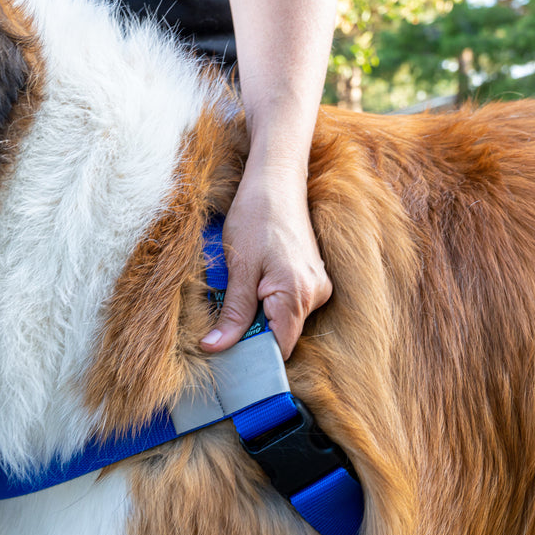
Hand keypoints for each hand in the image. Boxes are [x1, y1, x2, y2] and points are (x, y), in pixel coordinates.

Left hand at [199, 161, 331, 358]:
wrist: (277, 180)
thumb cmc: (256, 216)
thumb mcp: (238, 268)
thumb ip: (233, 313)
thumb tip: (215, 347)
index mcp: (298, 294)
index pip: (280, 348)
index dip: (254, 354)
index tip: (229, 354)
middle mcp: (316, 294)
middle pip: (283, 335)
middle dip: (255, 331)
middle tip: (227, 315)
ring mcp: (318, 285)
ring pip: (286, 319)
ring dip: (262, 314)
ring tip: (243, 288)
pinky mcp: (314, 277)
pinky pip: (291, 303)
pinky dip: (271, 301)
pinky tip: (256, 281)